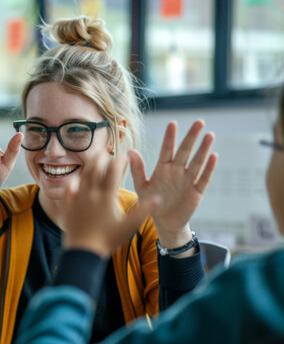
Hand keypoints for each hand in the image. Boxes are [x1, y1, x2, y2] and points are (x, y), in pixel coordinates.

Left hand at [60, 154, 159, 256]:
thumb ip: (144, 211)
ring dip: (89, 166)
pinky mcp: (67, 206)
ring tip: (94, 160)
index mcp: (105, 197)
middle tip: (107, 153)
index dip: (120, 161)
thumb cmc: (108, 241)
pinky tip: (76, 180)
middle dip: (102, 158)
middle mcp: (90, 194)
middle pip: (95, 169)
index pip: (113, 171)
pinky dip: (73, 181)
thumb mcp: (129, 227)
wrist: (83, 253)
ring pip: (82, 176)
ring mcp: (77, 199)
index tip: (125, 156)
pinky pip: (68, 189)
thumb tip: (159, 198)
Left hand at [129, 120, 217, 248]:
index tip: (173, 123)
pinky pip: (203, 178)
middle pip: (185, 151)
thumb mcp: (142, 187)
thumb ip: (137, 170)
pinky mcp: (196, 192)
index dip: (170, 138)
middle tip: (199, 121)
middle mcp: (177, 171)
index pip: (167, 150)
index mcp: (163, 168)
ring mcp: (187, 180)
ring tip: (209, 135)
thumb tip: (130, 151)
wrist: (164, 222)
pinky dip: (208, 168)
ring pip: (197, 162)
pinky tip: (213, 156)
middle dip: (191, 137)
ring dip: (203, 149)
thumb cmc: (151, 202)